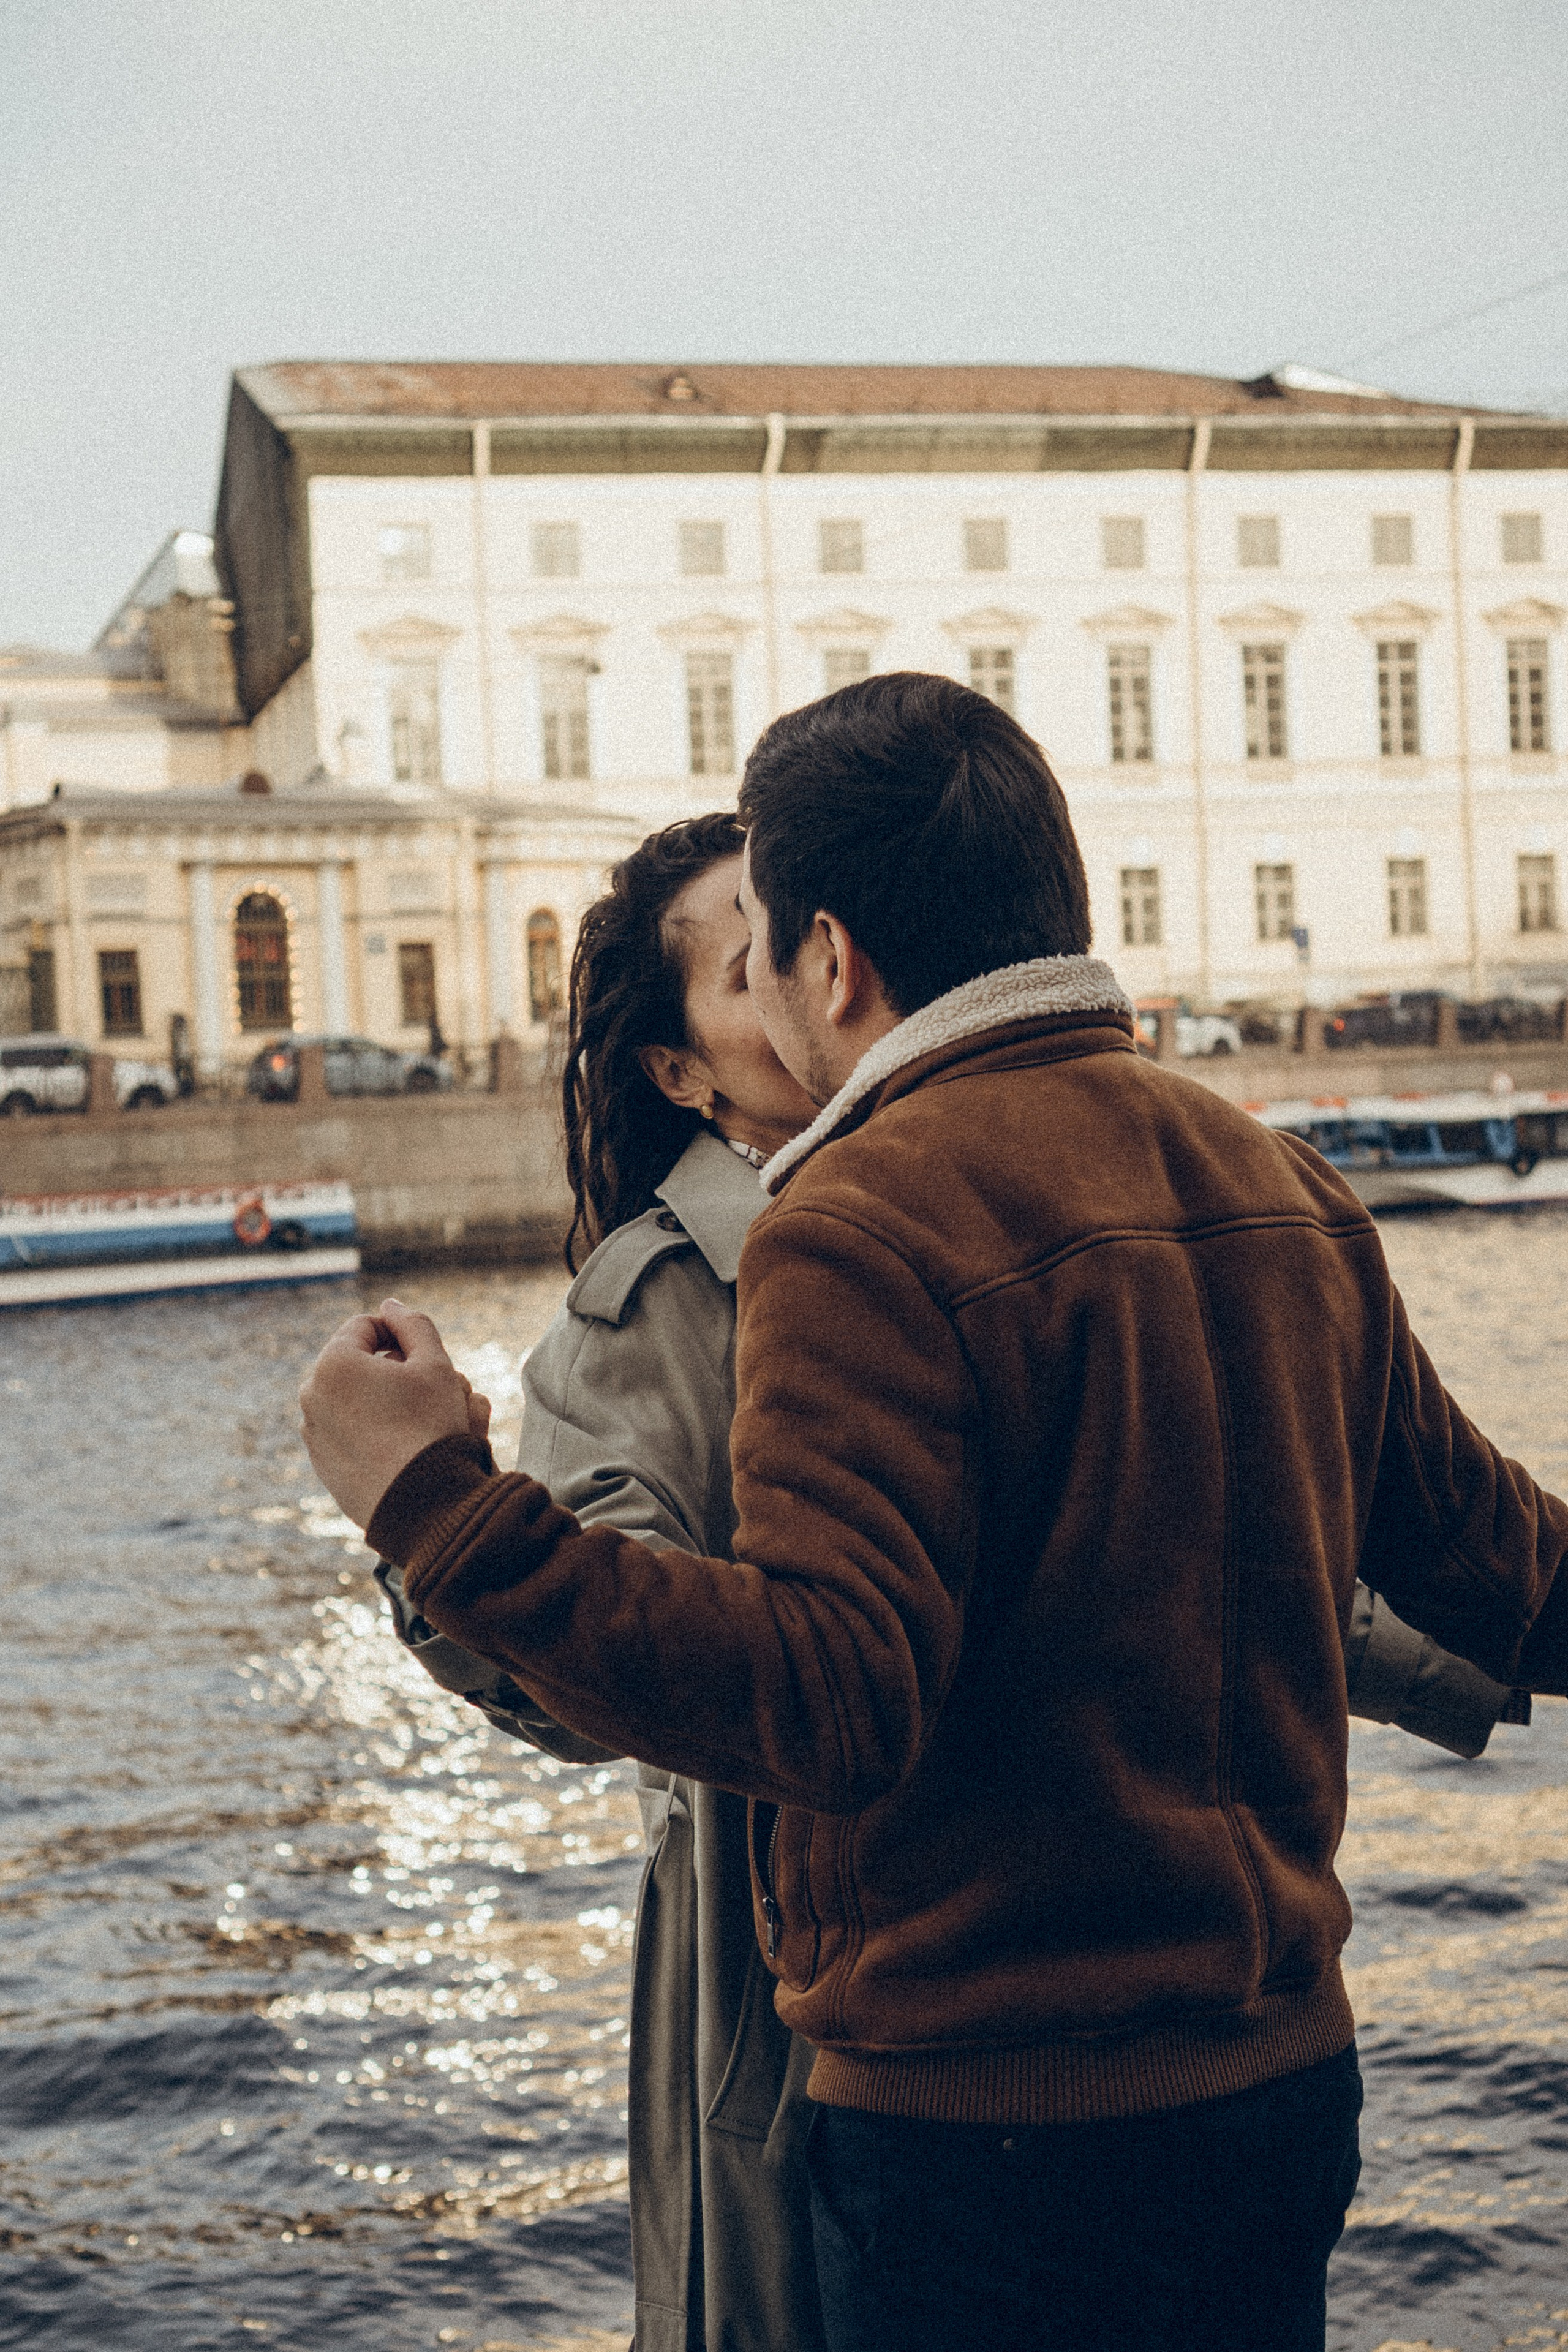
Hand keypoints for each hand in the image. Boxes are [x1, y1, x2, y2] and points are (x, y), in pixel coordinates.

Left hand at [299, 1298, 492, 1530]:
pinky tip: (405, 1447)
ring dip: (385, 1401)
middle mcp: (313, 1396)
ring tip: (422, 1422)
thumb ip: (413, 1324)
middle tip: (429, 1390)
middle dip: (393, 1370)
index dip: (400, 1334)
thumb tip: (390, 1306)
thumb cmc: (431, 1428)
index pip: (365, 1327)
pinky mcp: (323, 1465)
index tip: (426, 1355)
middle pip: (358, 1365)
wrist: (422, 1506)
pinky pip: (348, 1434)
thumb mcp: (435, 1365)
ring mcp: (314, 1433)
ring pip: (354, 1400)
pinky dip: (373, 1432)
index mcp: (334, 1364)